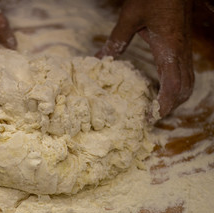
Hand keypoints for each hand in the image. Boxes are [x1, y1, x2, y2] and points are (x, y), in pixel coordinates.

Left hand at [96, 0, 193, 116]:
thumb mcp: (130, 18)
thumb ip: (116, 40)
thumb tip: (99, 59)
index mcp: (170, 50)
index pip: (173, 88)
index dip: (163, 106)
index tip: (150, 118)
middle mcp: (181, 54)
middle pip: (184, 90)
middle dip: (171, 107)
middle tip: (152, 117)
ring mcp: (184, 50)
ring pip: (189, 82)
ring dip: (176, 98)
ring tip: (158, 107)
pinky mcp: (183, 45)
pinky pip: (186, 72)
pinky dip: (177, 86)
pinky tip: (163, 87)